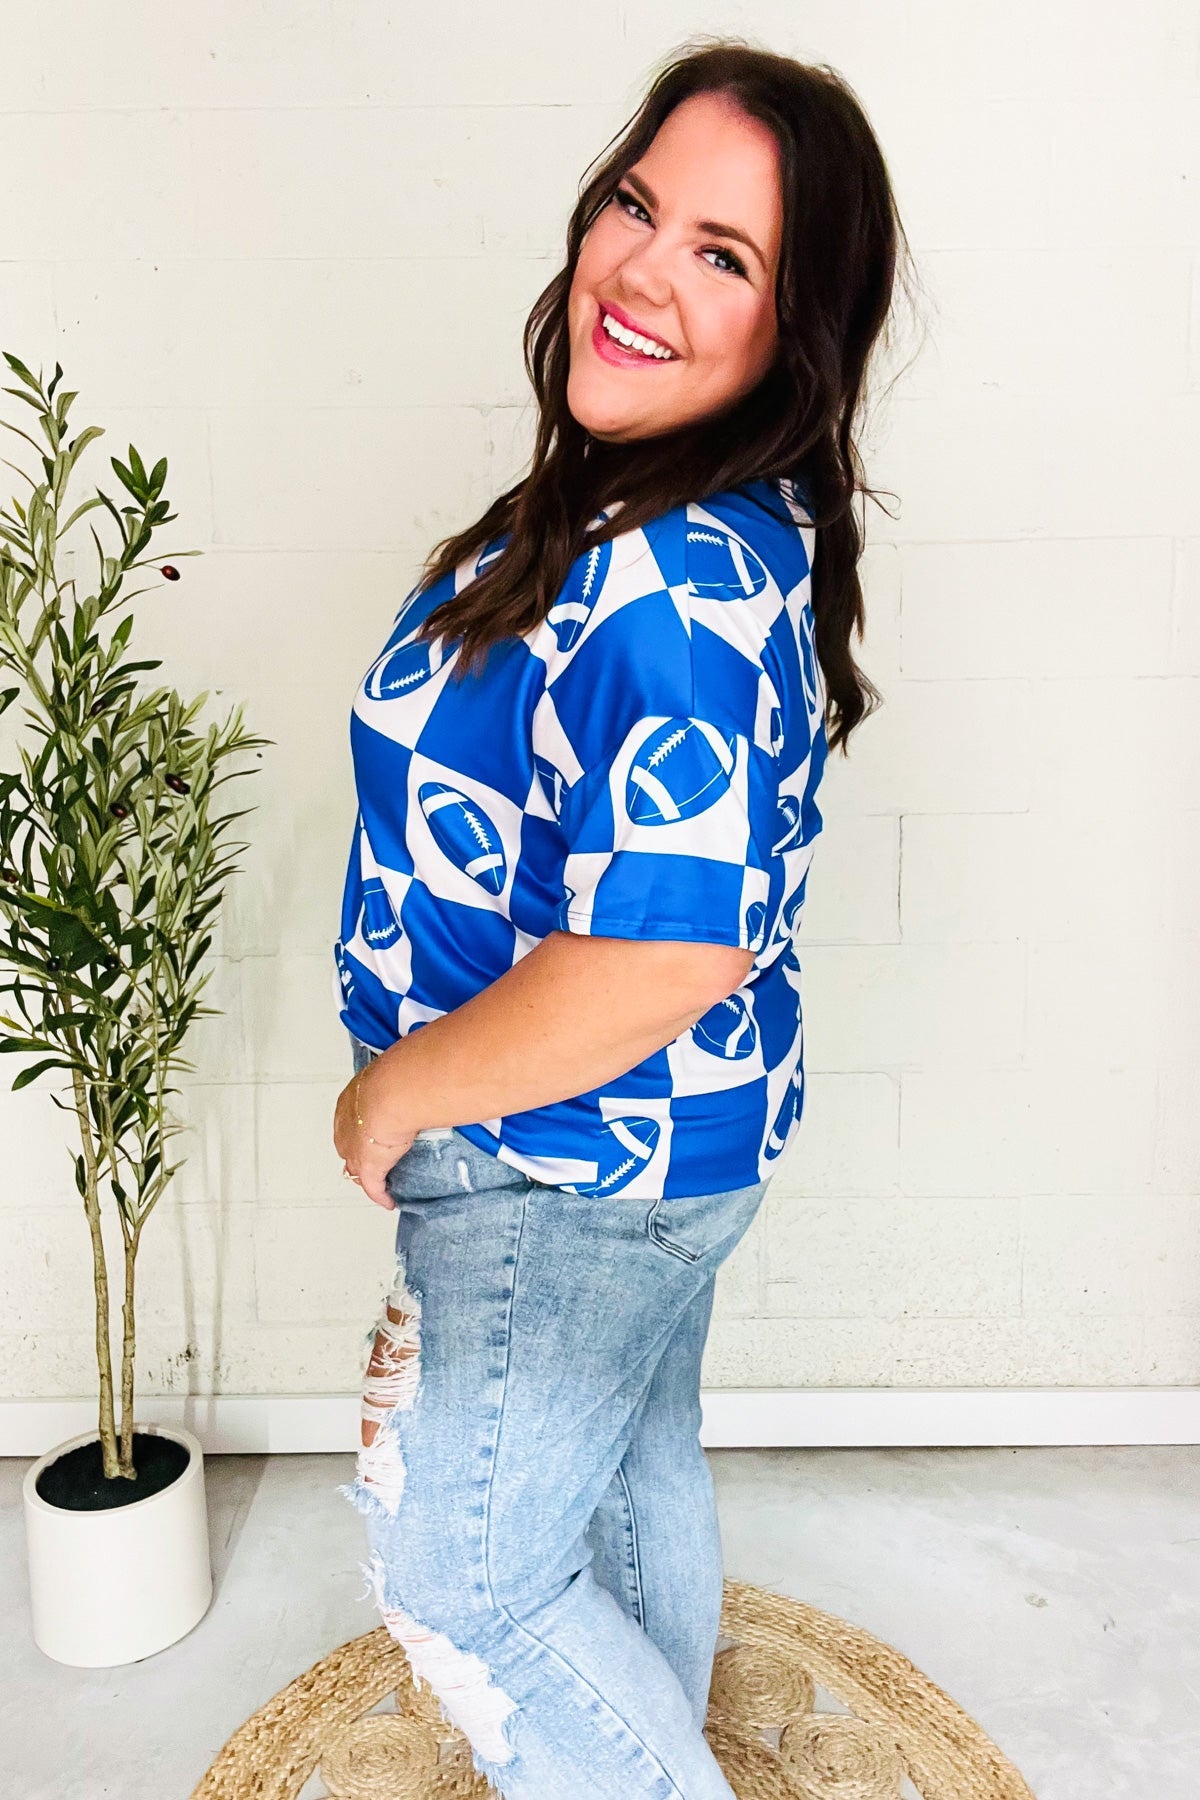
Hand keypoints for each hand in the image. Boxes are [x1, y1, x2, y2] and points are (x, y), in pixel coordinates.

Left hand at [333, 1067, 416, 1211]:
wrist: (394, 1093)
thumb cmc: (398, 1076)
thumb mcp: (399, 1070)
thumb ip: (408, 1075)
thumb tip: (429, 1067)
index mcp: (352, 1100)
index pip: (352, 1118)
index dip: (361, 1127)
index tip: (375, 1129)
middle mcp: (347, 1126)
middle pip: (348, 1144)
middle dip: (358, 1151)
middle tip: (376, 1155)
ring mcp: (355, 1148)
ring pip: (355, 1167)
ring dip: (366, 1174)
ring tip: (380, 1178)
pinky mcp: (369, 1168)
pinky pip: (373, 1187)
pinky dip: (380, 1195)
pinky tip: (389, 1201)